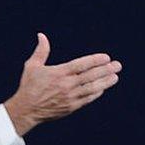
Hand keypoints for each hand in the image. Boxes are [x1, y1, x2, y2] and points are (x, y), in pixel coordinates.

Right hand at [4, 32, 121, 135]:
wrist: (26, 110)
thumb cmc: (29, 86)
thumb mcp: (32, 66)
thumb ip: (41, 51)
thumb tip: (42, 35)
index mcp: (58, 73)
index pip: (80, 65)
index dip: (95, 61)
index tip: (106, 57)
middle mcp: (66, 85)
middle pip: (90, 76)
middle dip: (106, 70)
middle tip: (118, 65)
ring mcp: (70, 97)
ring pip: (92, 88)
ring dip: (105, 82)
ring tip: (115, 77)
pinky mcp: (72, 107)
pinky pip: (88, 99)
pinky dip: (96, 93)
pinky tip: (103, 87)